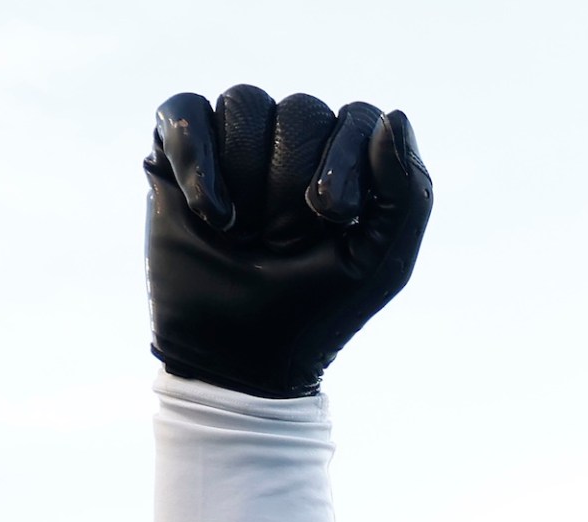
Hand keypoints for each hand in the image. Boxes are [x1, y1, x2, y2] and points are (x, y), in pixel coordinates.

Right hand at [145, 85, 431, 396]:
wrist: (238, 352)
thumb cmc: (316, 307)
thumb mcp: (381, 262)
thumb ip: (408, 193)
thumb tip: (394, 117)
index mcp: (349, 162)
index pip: (358, 117)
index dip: (344, 163)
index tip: (334, 220)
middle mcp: (293, 140)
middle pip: (301, 111)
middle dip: (292, 187)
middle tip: (283, 242)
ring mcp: (235, 140)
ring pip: (245, 103)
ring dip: (247, 180)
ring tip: (244, 235)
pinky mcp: (179, 148)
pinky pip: (186, 112)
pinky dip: (197, 162)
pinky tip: (210, 216)